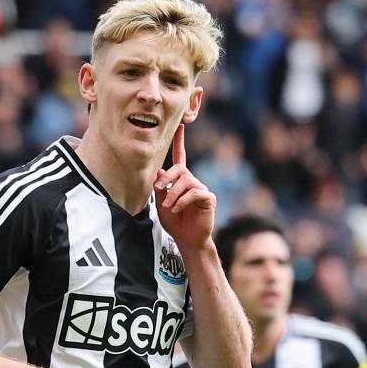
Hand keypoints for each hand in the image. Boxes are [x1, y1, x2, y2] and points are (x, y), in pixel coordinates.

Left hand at [153, 124, 215, 250]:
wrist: (187, 240)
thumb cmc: (175, 223)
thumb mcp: (161, 204)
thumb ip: (160, 188)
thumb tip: (159, 171)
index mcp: (181, 181)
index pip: (181, 158)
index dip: (179, 143)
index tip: (180, 127)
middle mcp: (193, 182)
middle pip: (180, 170)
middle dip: (167, 178)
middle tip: (158, 190)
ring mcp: (202, 189)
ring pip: (186, 181)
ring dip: (173, 193)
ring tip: (168, 205)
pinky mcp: (208, 199)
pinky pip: (194, 193)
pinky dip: (182, 200)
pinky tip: (176, 208)